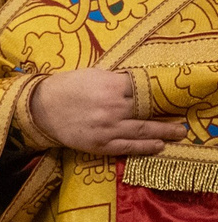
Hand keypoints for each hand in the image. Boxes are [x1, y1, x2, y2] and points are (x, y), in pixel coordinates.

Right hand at [29, 68, 184, 157]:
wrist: (39, 108)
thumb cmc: (66, 87)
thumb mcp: (93, 74)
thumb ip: (117, 80)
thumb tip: (139, 83)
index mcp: (112, 86)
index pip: (146, 89)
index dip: (162, 93)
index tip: (175, 96)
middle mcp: (113, 108)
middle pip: (149, 112)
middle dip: (169, 115)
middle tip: (183, 119)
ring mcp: (107, 128)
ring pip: (143, 131)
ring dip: (164, 132)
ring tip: (178, 133)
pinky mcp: (99, 144)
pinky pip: (128, 147)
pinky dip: (145, 147)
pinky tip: (158, 146)